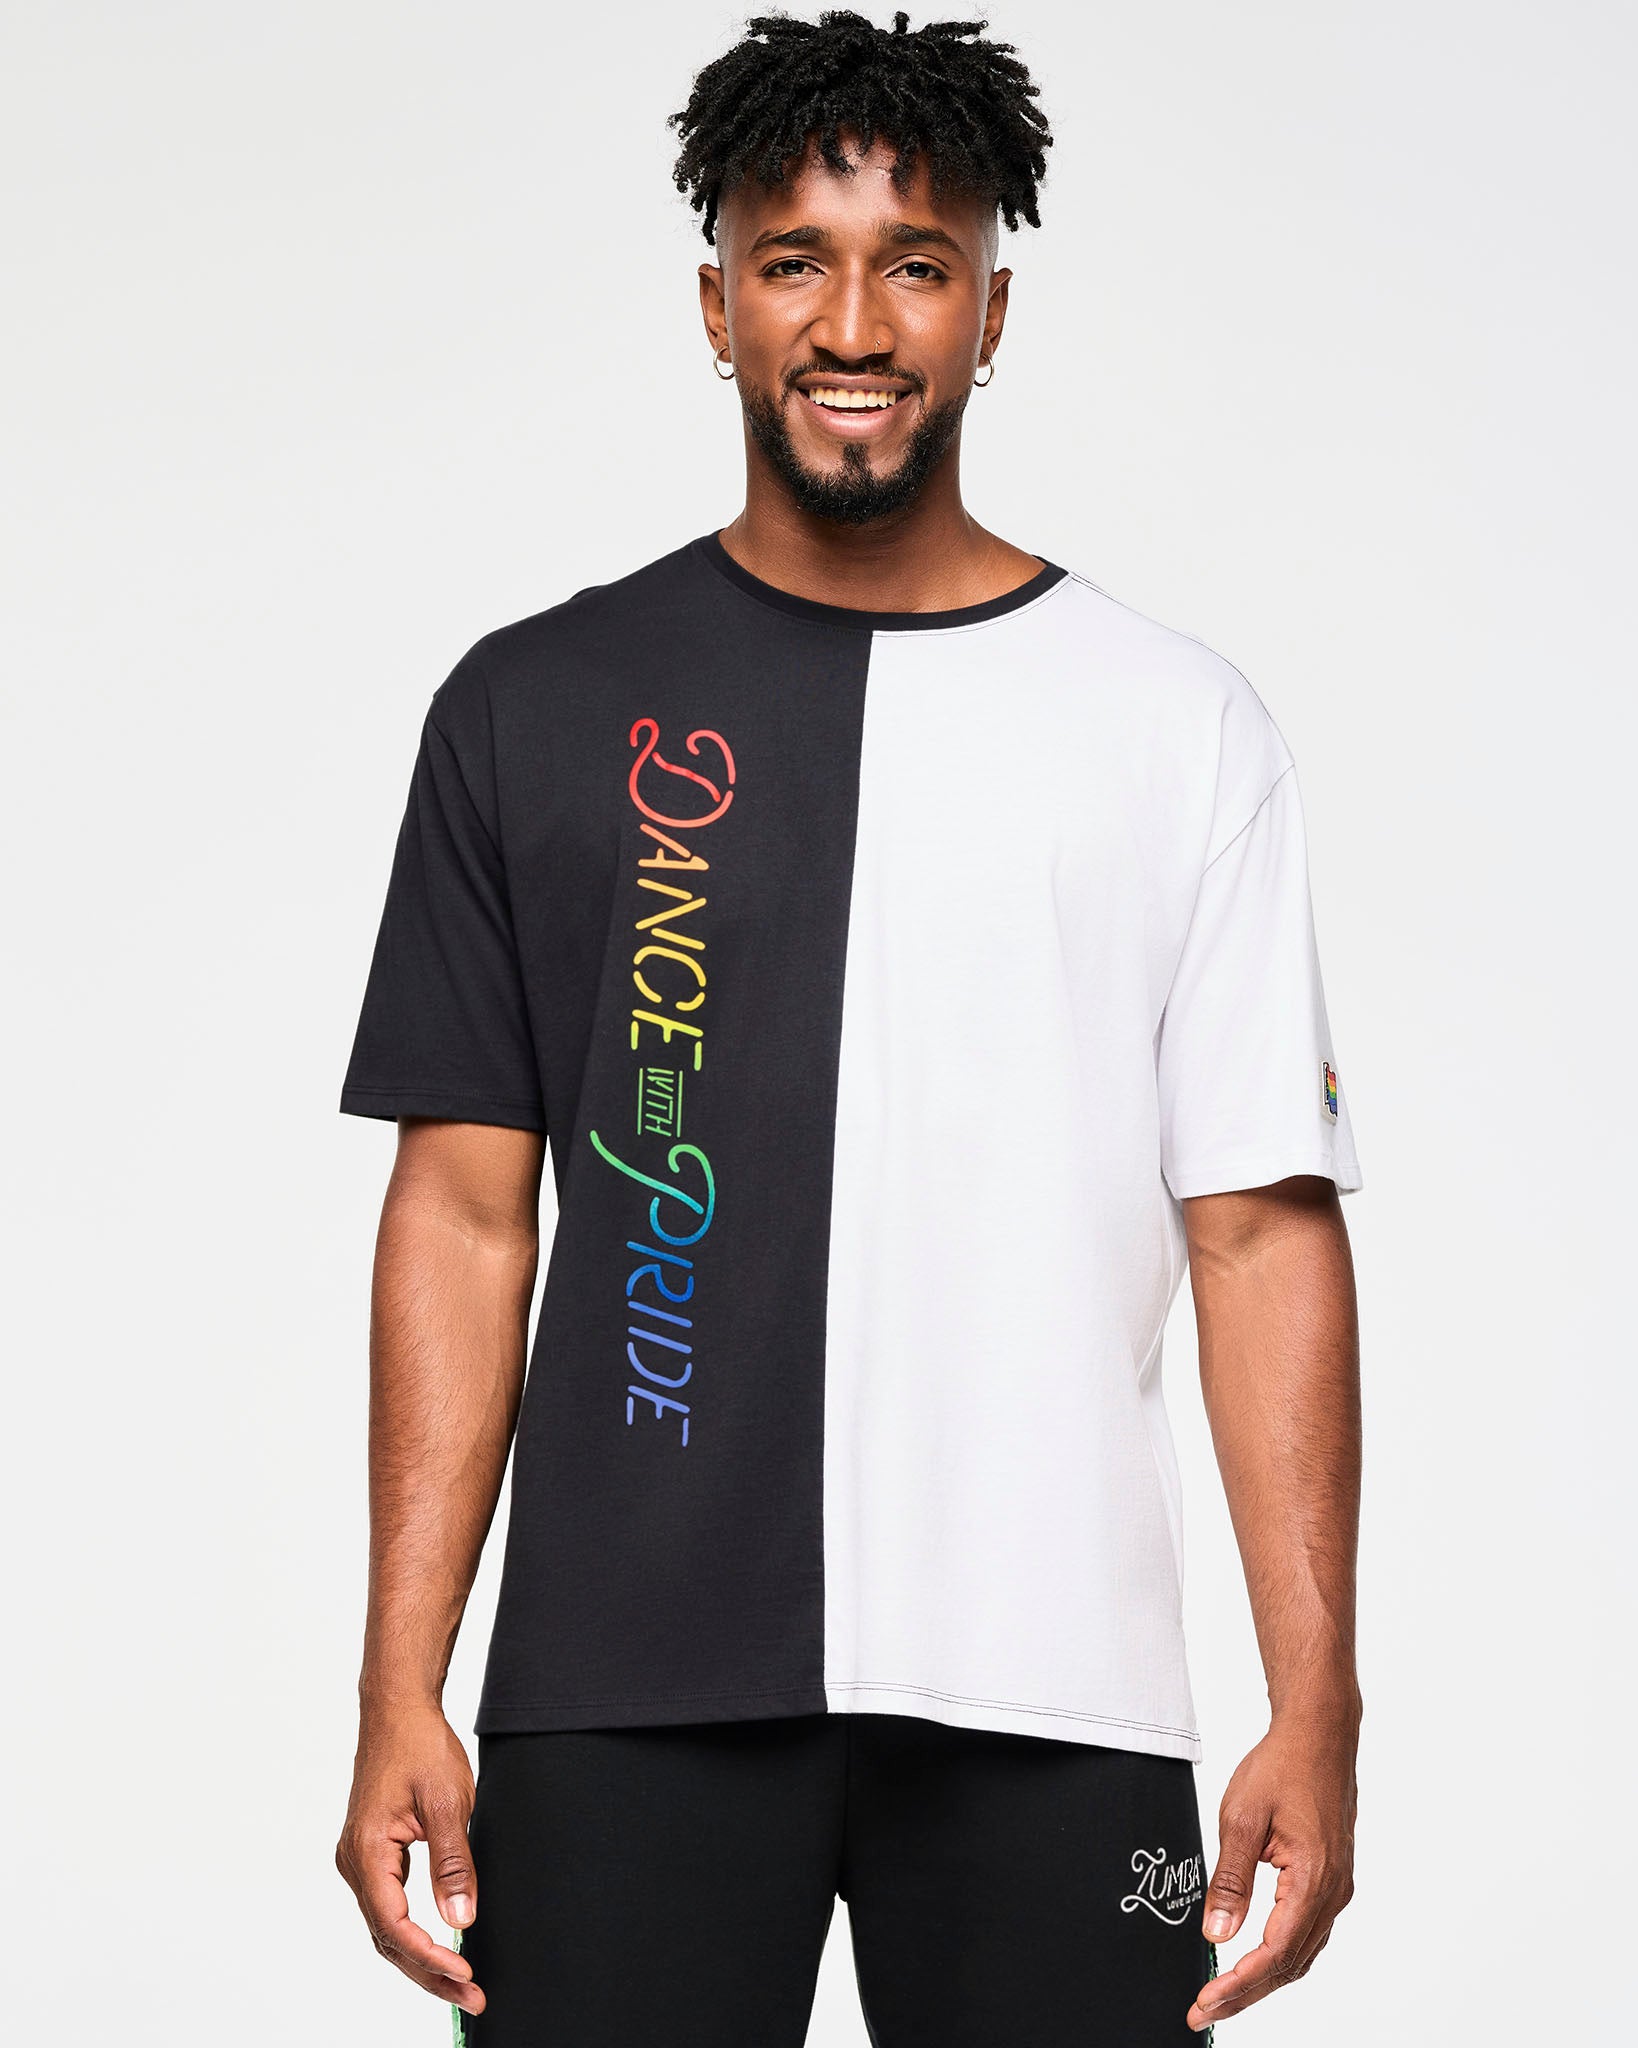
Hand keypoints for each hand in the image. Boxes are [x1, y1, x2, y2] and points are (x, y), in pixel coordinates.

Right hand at [335, 1698, 485, 2018]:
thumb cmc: (419, 1745)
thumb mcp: (448, 1801)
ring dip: (422, 1957)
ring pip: (387, 1926)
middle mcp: (355, 1862)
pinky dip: (413, 1932)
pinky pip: (389, 1907)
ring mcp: (360, 1860)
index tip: (464, 1972)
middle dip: (428, 1972)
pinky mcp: (372, 1855)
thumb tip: (460, 1917)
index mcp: (367, 1851)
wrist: (398, 1710)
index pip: (394, 1924)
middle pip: (388, 1937)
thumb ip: (453, 1862)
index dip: (429, 1956)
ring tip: (460, 1982)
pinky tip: (439, 1945)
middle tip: (471, 1996)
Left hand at [1186, 1706, 1357, 2031]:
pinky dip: (1279, 1956)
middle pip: (1289, 1964)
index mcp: (1314, 1879)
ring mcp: (1336, 1888)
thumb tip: (1216, 1934)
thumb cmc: (1283, 1766)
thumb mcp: (1242, 1818)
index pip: (1274, 1953)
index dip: (1239, 1984)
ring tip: (1223, 1995)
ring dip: (1263, 1979)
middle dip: (1246, 1993)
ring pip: (1301, 1953)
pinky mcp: (1332, 1880)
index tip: (1206, 2001)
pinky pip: (1307, 1934)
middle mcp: (1333, 1892)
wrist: (1319, 1734)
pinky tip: (1254, 1961)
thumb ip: (1230, 1880)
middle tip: (1205, 2010)